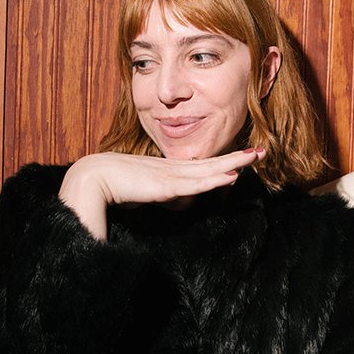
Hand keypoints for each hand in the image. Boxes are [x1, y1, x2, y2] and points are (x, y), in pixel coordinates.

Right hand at [58, 148, 263, 238]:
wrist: (91, 178)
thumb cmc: (113, 186)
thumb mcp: (145, 193)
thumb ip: (162, 197)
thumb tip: (176, 202)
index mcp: (169, 171)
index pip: (203, 166)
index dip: (224, 162)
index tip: (243, 158)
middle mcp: (174, 169)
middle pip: (213, 163)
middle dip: (238, 157)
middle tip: (262, 151)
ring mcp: (171, 176)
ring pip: (210, 169)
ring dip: (235, 162)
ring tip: (256, 156)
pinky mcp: (166, 186)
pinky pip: (196, 183)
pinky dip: (216, 179)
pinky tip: (232, 176)